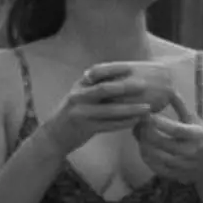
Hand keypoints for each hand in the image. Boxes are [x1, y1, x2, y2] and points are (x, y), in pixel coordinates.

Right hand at [38, 65, 157, 152]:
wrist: (55, 135)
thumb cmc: (74, 113)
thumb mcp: (80, 95)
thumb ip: (96, 86)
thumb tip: (121, 76)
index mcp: (80, 86)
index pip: (98, 72)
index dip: (116, 69)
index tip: (133, 67)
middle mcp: (79, 97)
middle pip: (105, 89)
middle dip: (126, 87)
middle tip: (144, 85)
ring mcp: (81, 113)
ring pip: (110, 110)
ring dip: (131, 109)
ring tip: (147, 107)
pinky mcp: (85, 128)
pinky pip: (109, 126)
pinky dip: (124, 123)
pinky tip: (137, 121)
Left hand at [134, 108, 202, 187]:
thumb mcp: (198, 121)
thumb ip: (182, 107)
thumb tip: (169, 89)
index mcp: (196, 135)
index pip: (174, 129)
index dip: (157, 122)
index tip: (146, 113)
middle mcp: (188, 152)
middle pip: (159, 142)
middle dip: (144, 131)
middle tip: (138, 122)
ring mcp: (180, 165)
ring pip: (153, 155)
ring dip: (142, 143)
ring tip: (139, 133)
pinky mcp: (174, 175)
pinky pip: (153, 166)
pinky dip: (145, 155)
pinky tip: (144, 146)